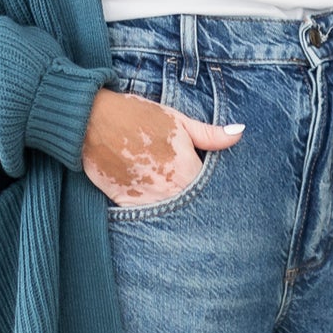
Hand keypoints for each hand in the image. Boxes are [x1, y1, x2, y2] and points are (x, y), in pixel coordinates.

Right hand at [80, 88, 242, 208]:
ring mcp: (146, 201)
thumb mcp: (179, 121)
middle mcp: (170, 193)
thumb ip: (210, 135)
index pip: (213, 193)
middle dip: (198, 205)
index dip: (216, 191)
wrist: (93, 120)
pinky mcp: (126, 204)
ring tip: (175, 199)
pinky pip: (146, 217)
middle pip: (193, 208)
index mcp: (187, 172)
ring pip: (171, 216)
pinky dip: (153, 212)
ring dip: (176, 211)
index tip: (218, 188)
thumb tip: (239, 134)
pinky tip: (156, 203)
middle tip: (196, 196)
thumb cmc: (139, 115)